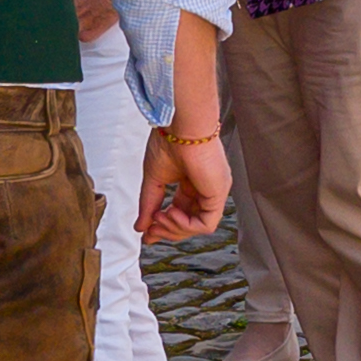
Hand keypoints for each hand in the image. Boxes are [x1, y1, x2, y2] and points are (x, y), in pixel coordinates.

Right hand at [142, 127, 230, 242]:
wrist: (180, 127)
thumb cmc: (169, 141)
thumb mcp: (154, 179)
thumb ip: (148, 205)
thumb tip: (141, 227)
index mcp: (191, 182)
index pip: (181, 212)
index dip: (164, 225)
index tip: (147, 232)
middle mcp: (205, 188)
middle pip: (189, 222)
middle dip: (167, 230)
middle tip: (150, 231)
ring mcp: (214, 192)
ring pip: (198, 226)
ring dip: (174, 228)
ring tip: (158, 217)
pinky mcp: (218, 194)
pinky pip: (206, 224)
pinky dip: (186, 225)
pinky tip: (170, 213)